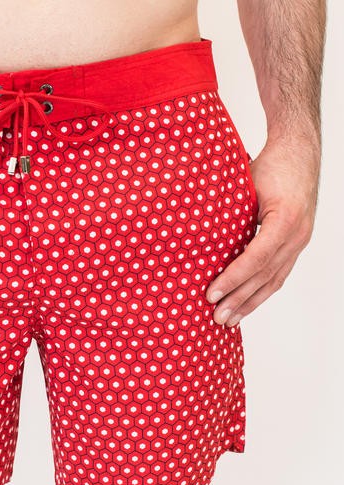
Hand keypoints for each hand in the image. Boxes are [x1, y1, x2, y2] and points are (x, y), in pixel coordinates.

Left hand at [206, 136, 318, 325]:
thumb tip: (193, 237)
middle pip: (265, 276)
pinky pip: (280, 273)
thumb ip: (226, 213)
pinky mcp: (297, 244)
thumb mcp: (245, 185)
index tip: (210, 294)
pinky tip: (246, 304)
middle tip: (217, 319)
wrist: (299, 152)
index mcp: (284, 219)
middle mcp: (297, 235)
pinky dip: (261, 291)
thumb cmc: (268, 165)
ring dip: (250, 302)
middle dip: (239, 300)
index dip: (232, 279)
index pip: (255, 258)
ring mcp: (300, 241)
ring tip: (230, 321)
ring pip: (275, 280)